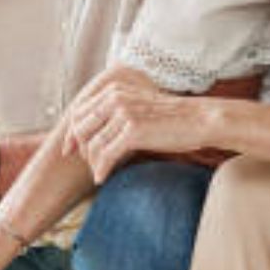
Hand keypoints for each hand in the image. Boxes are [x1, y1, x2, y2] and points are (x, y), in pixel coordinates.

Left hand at [65, 68, 209, 182]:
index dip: (72, 133)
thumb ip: (116, 113)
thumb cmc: (171, 118)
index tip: (70, 150)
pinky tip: (103, 179)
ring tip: (100, 173)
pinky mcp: (132, 131)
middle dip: (81, 149)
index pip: (79, 112)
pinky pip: (106, 155)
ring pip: (92, 145)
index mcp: (114, 90)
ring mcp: (123, 113)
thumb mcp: (138, 106)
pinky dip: (101, 170)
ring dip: (93, 163)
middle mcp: (115, 98)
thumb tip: (94, 133)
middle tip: (90, 164)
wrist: (199, 119)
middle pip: (80, 128)